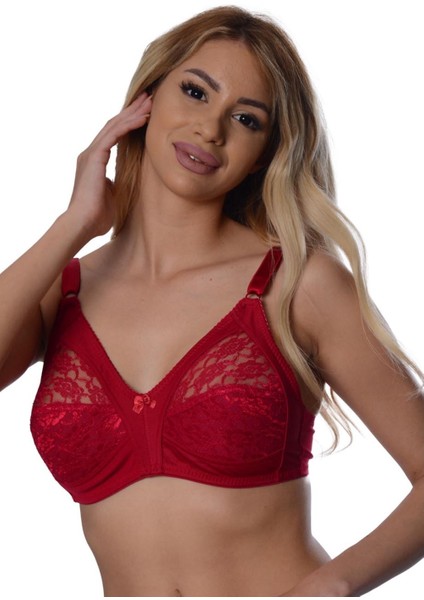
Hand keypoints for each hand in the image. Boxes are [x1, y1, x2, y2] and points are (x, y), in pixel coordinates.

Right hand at [66, 92, 151, 238]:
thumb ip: (117, 183)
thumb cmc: (97, 216)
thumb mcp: (112, 194)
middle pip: (114, 124)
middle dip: (132, 110)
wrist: (82, 223)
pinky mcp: (95, 157)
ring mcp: (91, 153)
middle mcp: (90, 153)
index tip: (144, 112)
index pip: (113, 135)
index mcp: (94, 161)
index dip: (128, 122)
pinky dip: (129, 125)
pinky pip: (114, 135)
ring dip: (133, 113)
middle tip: (148, 97)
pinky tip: (143, 118)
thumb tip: (125, 183)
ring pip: (115, 125)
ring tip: (150, 102)